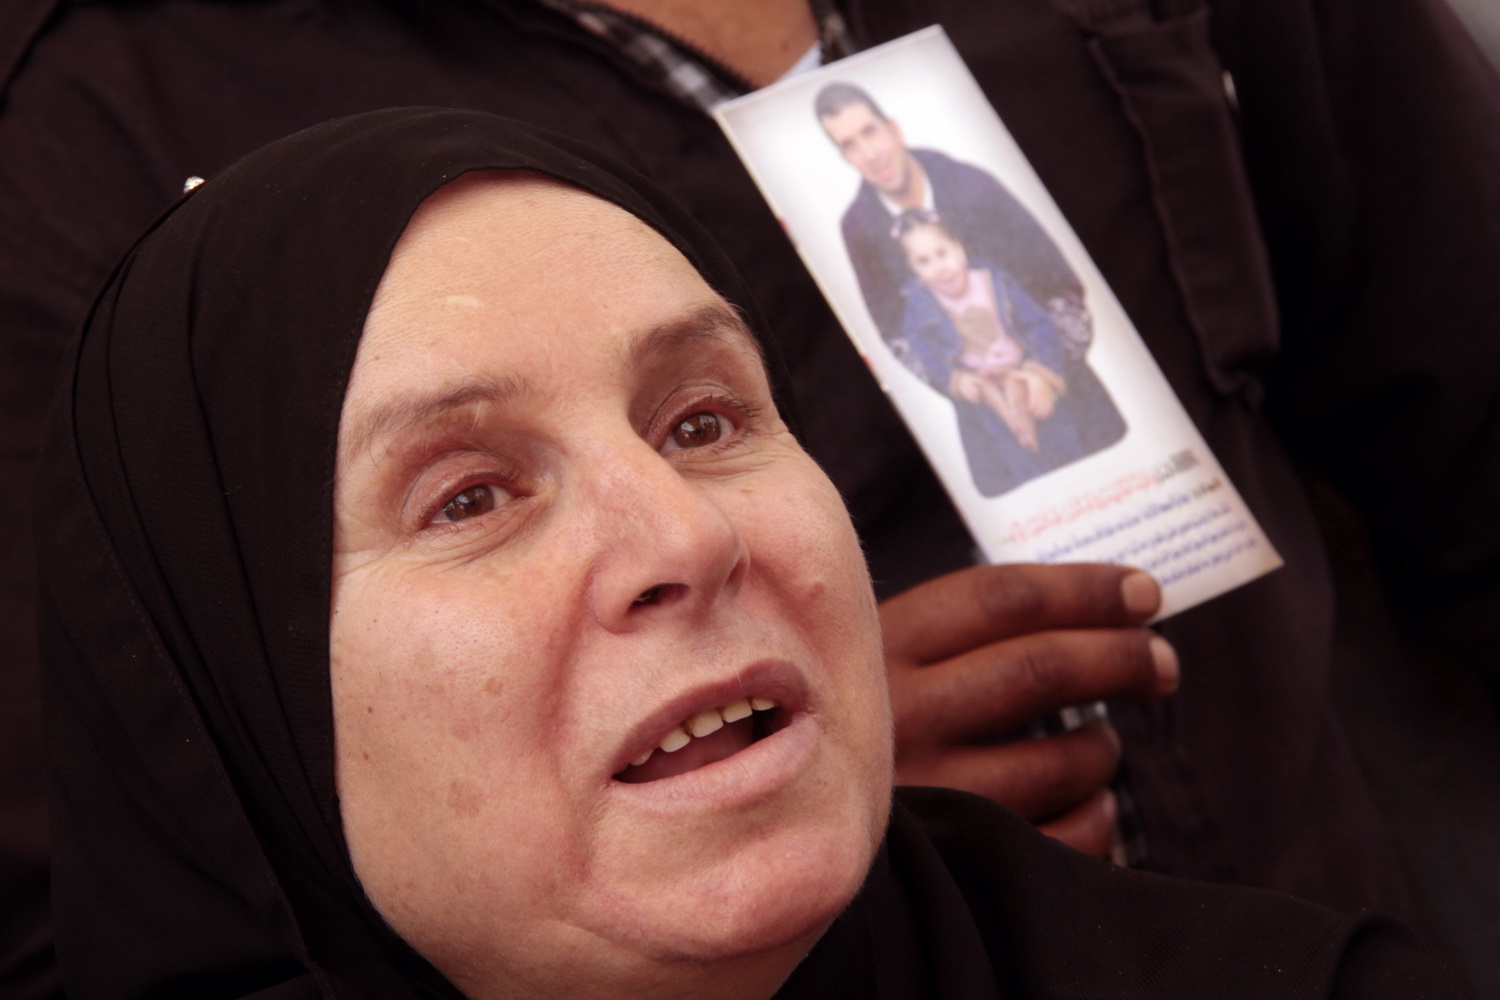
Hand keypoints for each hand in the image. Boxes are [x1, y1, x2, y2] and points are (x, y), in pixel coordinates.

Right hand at [882, 563, 1177, 858]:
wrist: (777, 826)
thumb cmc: (853, 725)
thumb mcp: (874, 658)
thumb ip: (953, 632)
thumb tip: (1091, 605)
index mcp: (882, 649)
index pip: (1003, 599)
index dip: (1087, 590)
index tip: (1143, 592)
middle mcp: (900, 717)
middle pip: (1041, 668)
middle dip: (1121, 657)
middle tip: (1158, 660)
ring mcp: (927, 792)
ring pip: (1060, 760)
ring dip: (1102, 747)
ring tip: (1101, 742)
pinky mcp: (950, 860)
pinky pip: (1063, 839)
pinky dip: (1094, 816)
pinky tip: (1087, 802)